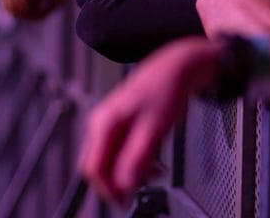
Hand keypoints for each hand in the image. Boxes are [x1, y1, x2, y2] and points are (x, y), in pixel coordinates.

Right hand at [78, 38, 220, 201]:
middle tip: (143, 186)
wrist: (176, 67)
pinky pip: (118, 150)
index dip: (108, 190)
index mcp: (104, 123)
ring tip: (154, 171)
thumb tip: (124, 185)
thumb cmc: (166, 89)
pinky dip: (133, 160)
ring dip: (128, 171)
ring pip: (109, 159)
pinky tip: (152, 160)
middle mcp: (101, 123)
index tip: (125, 202)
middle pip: (98, 166)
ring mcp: (109, 122)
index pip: (93, 169)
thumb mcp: (155, 128)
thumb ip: (138, 157)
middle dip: (118, 181)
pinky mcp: (119, 123)